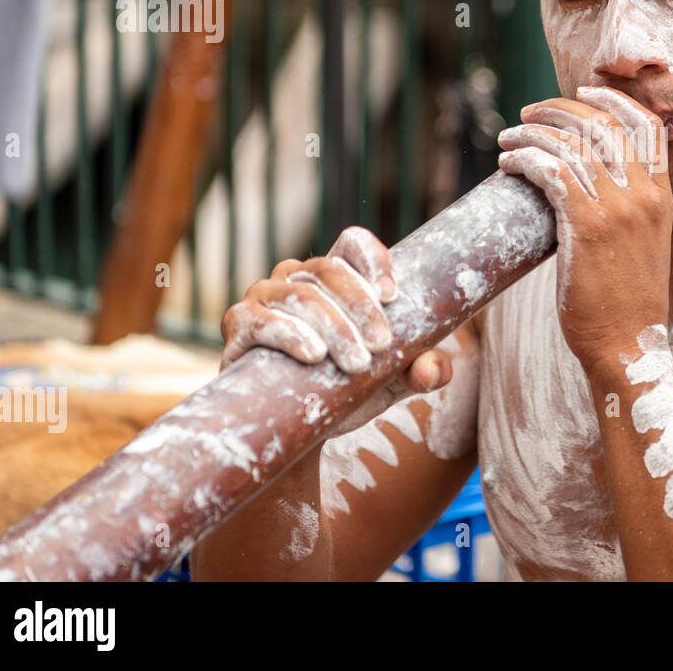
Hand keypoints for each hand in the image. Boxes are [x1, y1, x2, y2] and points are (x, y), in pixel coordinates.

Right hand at [220, 226, 453, 393]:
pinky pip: (262, 320)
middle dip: (361, 307)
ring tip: (357, 363)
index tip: (392, 296)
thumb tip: (433, 369)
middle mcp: (297, 276)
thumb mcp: (390, 382)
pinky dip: (290, 335)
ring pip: (302, 295)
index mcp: (334, 276)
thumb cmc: (345, 392)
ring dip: (335, 328)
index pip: (352, 243)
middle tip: (382, 345)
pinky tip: (314, 355)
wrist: (292, 431)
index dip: (373, 259)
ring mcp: (264, 296)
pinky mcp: (239, 325)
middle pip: (330, 269)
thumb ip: (421, 371)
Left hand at [497, 85, 671, 371]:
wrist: (629, 347)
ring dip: (532, 132)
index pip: (644, 126)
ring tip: (508, 137)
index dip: (612, 100)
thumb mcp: (642, 247)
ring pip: (571, 144)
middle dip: (560, 109)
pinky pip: (550, 171)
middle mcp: (644, 194)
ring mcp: (618, 208)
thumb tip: (582, 187)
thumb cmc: (627, 305)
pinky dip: (525, 158)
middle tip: (529, 112)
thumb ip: (625, 212)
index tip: (581, 92)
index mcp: (662, 196)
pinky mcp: (587, 225)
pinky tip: (509, 162)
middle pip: (602, 124)